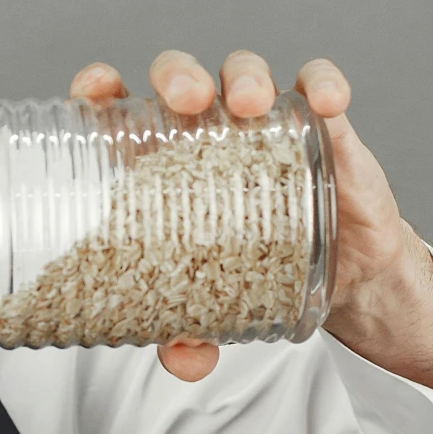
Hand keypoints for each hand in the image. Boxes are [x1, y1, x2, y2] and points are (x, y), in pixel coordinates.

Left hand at [67, 50, 432, 433]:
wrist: (336, 279)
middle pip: (180, 78)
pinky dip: (322, 85)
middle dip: (178, 76)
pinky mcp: (319, 129)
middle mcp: (206, 132)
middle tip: (185, 102)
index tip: (95, 91)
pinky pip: (317, 89)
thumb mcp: (212, 311)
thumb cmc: (255, 272)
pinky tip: (325, 102)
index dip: (100, 89)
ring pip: (243, 73)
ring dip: (244, 76)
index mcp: (158, 162)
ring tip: (249, 104)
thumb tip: (183, 360)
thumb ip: (190, 335)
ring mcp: (263, 125)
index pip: (117, 109)